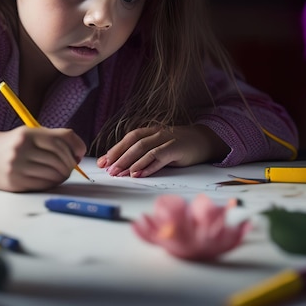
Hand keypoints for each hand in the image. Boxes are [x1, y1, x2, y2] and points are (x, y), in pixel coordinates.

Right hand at [0, 126, 87, 191]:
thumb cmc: (14, 144)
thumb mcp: (31, 133)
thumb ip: (55, 138)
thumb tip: (80, 151)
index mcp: (28, 134)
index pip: (60, 142)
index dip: (74, 149)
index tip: (78, 155)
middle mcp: (21, 149)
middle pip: (58, 160)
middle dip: (69, 165)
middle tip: (70, 167)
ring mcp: (17, 166)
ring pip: (53, 174)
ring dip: (62, 176)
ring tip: (61, 174)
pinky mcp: (14, 182)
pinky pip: (43, 185)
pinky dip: (52, 183)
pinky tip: (51, 180)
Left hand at [96, 124, 228, 177]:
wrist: (204, 141)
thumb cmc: (178, 147)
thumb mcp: (159, 147)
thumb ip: (144, 154)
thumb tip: (122, 166)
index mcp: (150, 131)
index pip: (128, 138)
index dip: (114, 149)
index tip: (102, 162)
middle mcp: (157, 133)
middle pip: (133, 143)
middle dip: (119, 156)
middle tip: (108, 169)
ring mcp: (167, 140)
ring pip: (144, 149)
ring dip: (130, 162)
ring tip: (119, 173)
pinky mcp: (176, 149)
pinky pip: (159, 157)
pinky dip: (147, 166)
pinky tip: (138, 173)